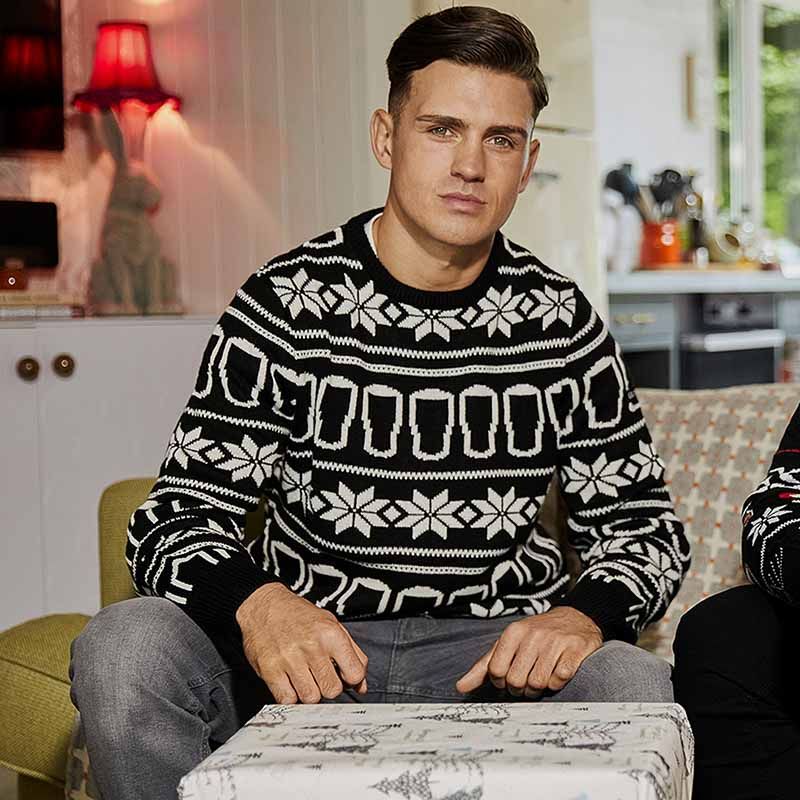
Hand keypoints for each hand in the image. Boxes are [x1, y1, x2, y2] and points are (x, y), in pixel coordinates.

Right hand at [235, 582, 367, 703]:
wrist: (264, 606)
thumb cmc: (298, 615)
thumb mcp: (332, 624)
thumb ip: (352, 654)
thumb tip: (361, 685)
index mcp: (331, 634)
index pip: (355, 674)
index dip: (351, 679)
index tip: (344, 676)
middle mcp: (312, 646)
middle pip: (333, 690)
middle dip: (329, 687)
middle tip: (321, 675)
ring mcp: (290, 660)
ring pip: (311, 699)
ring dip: (309, 692)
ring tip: (304, 677)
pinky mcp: (270, 671)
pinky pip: (287, 700)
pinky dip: (290, 696)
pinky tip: (290, 682)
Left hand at [455, 606, 601, 697]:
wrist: (574, 618)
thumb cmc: (536, 635)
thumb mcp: (509, 644)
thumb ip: (484, 665)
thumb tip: (460, 687)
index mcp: (513, 632)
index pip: (496, 670)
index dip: (500, 682)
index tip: (507, 678)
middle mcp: (533, 635)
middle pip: (516, 680)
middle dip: (520, 689)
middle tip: (526, 682)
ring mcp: (555, 642)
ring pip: (538, 683)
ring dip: (538, 689)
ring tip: (540, 679)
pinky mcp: (574, 650)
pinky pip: (560, 679)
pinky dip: (557, 683)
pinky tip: (556, 674)